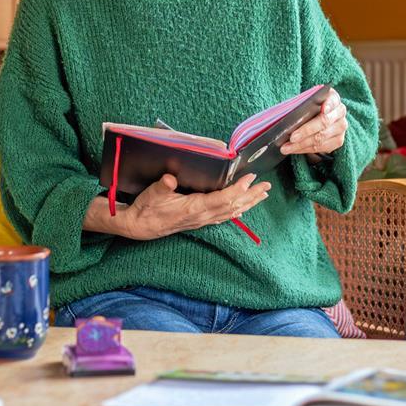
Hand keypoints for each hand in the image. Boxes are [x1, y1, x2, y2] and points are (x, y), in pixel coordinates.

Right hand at [119, 173, 270, 240]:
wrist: (139, 227)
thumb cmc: (146, 208)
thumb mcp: (152, 194)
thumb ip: (162, 187)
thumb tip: (169, 179)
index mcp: (194, 208)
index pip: (222, 199)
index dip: (238, 189)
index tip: (250, 178)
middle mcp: (202, 216)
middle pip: (233, 207)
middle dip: (251, 196)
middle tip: (266, 186)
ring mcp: (202, 220)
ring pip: (231, 213)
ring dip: (248, 203)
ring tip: (262, 195)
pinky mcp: (199, 221)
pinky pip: (223, 217)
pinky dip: (236, 211)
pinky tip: (243, 209)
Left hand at [280, 89, 347, 155]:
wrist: (320, 116)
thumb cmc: (310, 107)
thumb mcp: (307, 101)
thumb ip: (302, 105)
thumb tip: (290, 116)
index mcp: (333, 98)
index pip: (333, 100)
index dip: (328, 105)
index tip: (323, 110)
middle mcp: (340, 112)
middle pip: (324, 122)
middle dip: (306, 131)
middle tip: (292, 138)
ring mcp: (340, 127)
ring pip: (321, 138)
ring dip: (302, 144)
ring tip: (286, 147)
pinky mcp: (338, 140)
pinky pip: (321, 147)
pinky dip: (305, 149)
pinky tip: (294, 150)